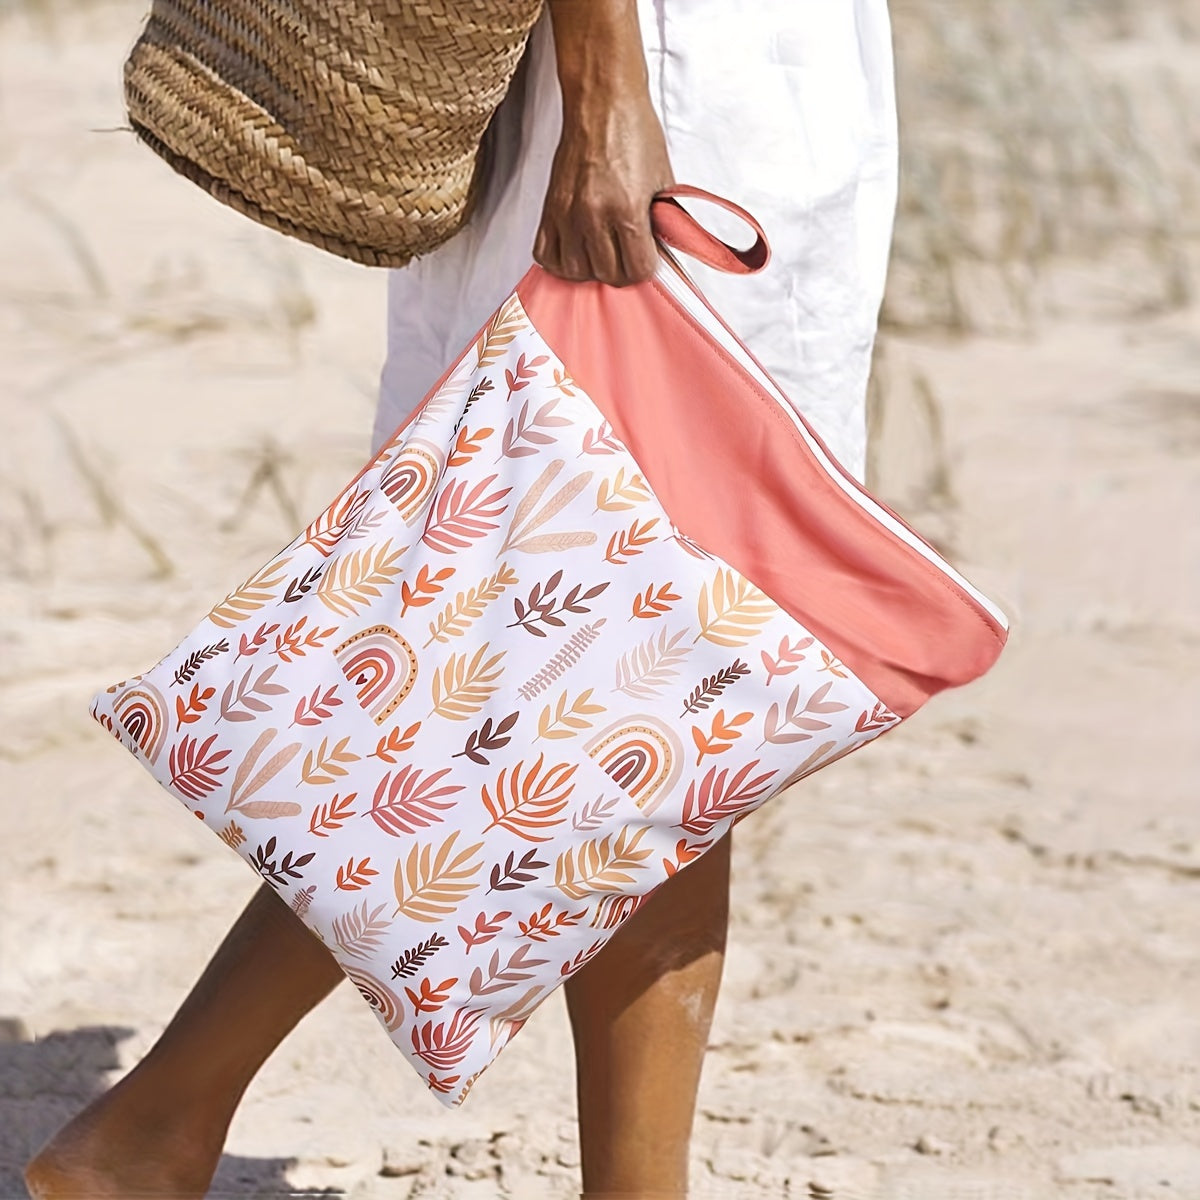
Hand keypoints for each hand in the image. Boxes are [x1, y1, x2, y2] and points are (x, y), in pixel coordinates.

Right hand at [536, 0, 672, 286]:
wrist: (602, 103)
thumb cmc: (635, 134)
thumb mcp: (662, 180)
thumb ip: (659, 221)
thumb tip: (657, 253)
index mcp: (627, 208)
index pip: (637, 270)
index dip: (646, 267)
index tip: (647, 255)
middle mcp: (594, 215)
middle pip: (607, 275)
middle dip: (621, 270)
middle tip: (626, 253)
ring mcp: (567, 213)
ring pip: (575, 271)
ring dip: (591, 268)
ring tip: (601, 252)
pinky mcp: (549, 208)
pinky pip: (546, 255)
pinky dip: (561, 260)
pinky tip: (576, 249)